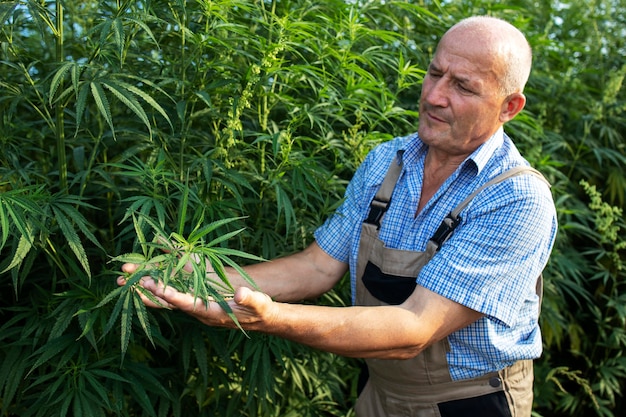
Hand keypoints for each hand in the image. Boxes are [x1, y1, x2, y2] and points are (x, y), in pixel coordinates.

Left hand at [117, 263, 276, 330]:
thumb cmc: (261, 310)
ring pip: (171, 300)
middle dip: (151, 293)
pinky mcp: (200, 302)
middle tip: (131, 283)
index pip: (187, 303)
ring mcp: (199, 307)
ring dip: (152, 292)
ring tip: (130, 283)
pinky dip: (163, 290)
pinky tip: (151, 283)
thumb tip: (241, 293)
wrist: (263, 317)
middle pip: (172, 302)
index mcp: (212, 313)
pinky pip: (177, 296)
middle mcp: (201, 311)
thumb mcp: (259, 303)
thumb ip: (250, 298)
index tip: (154, 287)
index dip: (170, 295)